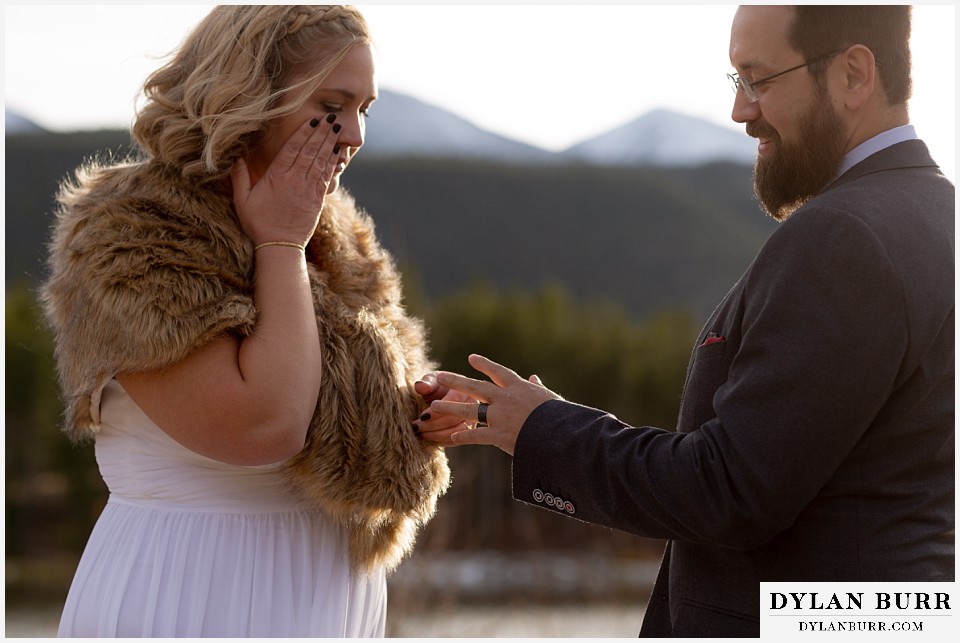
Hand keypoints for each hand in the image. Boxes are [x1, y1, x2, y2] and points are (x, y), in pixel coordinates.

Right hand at [231, 115, 340, 245]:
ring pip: (320, 161)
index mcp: (276, 176)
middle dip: (321, 133)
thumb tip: (236, 158)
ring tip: (336, 129)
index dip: (303, 132)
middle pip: (310, 151)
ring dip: (329, 144)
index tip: (312, 120)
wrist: (279, 246)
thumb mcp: (242, 201)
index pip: (292, 148)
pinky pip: (326, 177)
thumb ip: (239, 178)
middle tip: (330, 118)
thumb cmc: (258, 224)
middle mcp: (294, 180)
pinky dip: (333, 164)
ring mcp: (308, 189)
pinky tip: (338, 153)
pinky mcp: (317, 200)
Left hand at [419, 354, 561, 454]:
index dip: (484, 364)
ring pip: (469, 409)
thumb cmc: (561, 417)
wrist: (562, 434)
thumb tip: (534, 378)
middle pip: (475, 386)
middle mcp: (506, 399)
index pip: (498, 372)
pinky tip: (450, 438)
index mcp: (519, 388)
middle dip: (456, 380)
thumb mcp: (550, 398)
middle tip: (440, 375)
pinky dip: (463, 437)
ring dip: (450, 407)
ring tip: (434, 406)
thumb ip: (538, 388)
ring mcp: (500, 416)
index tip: (471, 358)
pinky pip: (476, 435)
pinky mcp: (499, 434)